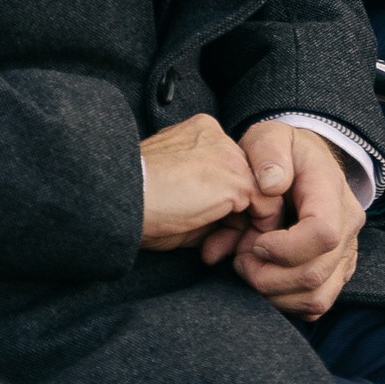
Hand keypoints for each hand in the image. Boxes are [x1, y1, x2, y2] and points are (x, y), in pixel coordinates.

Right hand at [139, 114, 268, 249]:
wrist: (119, 200)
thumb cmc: (135, 202)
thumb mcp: (174, 196)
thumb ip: (205, 202)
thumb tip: (226, 227)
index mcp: (196, 134)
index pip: (224, 168)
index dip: (220, 203)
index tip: (204, 231)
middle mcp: (215, 135)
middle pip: (244, 179)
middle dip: (234, 217)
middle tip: (214, 247)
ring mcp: (229, 155)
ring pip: (258, 191)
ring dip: (244, 226)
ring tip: (216, 249)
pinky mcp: (237, 178)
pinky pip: (265, 205)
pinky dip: (254, 229)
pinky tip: (228, 246)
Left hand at [208, 122, 362, 319]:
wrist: (303, 163)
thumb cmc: (283, 152)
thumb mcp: (270, 136)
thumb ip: (268, 152)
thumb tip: (271, 185)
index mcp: (331, 191)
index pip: (322, 234)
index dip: (283, 248)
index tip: (254, 241)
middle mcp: (348, 224)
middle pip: (316, 272)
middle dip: (267, 276)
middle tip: (240, 259)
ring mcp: (346, 250)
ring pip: (318, 296)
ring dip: (274, 293)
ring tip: (250, 269)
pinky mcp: (338, 269)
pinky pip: (317, 303)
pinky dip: (286, 302)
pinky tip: (266, 280)